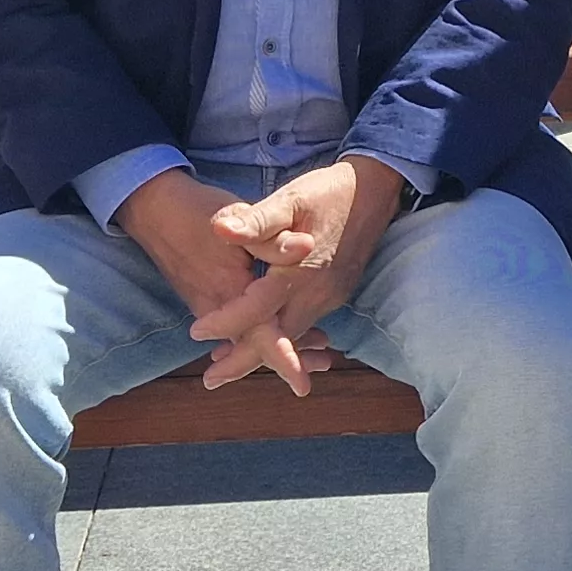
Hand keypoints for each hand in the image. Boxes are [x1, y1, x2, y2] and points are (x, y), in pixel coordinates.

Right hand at [116, 171, 336, 389]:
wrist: (153, 210)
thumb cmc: (198, 213)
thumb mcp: (238, 218)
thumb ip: (273, 239)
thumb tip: (309, 246)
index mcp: (229, 291)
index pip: (260, 336)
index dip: (285, 359)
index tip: (303, 387)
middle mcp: (215, 309)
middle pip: (256, 347)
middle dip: (291, 358)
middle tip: (325, 365)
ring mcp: (208, 307)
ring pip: (247, 338)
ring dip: (282, 344)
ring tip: (319, 353)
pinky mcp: (206, 299)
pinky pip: (237, 327)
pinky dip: (264, 332)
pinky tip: (284, 329)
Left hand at [190, 157, 407, 391]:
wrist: (375, 190)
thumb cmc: (327, 192)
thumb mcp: (290, 198)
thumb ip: (255, 220)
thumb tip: (219, 229)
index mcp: (300, 272)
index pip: (257, 309)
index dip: (225, 322)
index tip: (195, 331)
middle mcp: (317, 293)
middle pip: (277, 339)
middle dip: (242, 362)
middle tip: (209, 380)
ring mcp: (330, 297)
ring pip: (291, 335)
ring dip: (262, 353)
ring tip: (227, 365)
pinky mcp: (337, 294)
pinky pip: (305, 324)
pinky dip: (283, 339)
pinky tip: (267, 340)